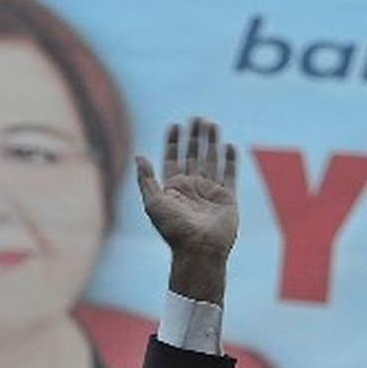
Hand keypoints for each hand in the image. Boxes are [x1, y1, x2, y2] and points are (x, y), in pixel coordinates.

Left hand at [135, 117, 237, 302]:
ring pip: (211, 160)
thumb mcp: (153, 203)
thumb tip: (139, 156)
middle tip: (196, 118)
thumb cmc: (174, 229)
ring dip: (211, 142)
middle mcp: (191, 188)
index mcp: (172, 189)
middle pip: (192, 156)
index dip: (173, 142)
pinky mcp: (227, 197)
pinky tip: (228, 145)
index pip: (172, 160)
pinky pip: (229, 174)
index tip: (174, 125)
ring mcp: (209, 192)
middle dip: (194, 137)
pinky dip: (229, 160)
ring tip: (211, 123)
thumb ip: (146, 179)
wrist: (199, 249)